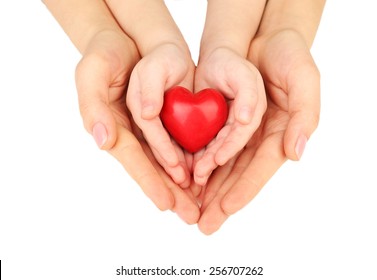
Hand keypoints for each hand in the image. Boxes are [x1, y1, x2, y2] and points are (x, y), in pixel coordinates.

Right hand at [75, 30, 199, 223]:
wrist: (126, 41)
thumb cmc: (104, 55)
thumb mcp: (91, 72)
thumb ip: (93, 106)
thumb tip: (102, 140)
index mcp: (111, 128)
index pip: (133, 159)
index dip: (149, 181)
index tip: (166, 204)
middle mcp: (129, 135)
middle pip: (152, 168)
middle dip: (171, 193)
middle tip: (190, 216)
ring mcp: (146, 130)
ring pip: (166, 162)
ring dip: (182, 184)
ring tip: (199, 205)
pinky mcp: (163, 120)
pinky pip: (176, 144)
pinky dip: (188, 161)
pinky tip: (202, 176)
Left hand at [198, 30, 319, 234]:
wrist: (261, 37)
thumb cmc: (288, 56)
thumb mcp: (304, 79)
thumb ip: (305, 116)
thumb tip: (296, 153)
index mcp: (280, 135)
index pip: (260, 169)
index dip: (244, 190)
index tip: (225, 209)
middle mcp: (259, 140)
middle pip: (238, 176)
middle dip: (221, 201)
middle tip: (204, 225)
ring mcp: (240, 133)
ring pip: (221, 167)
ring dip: (207, 190)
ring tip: (191, 210)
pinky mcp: (223, 123)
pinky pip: (209, 147)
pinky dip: (198, 164)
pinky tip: (186, 181)